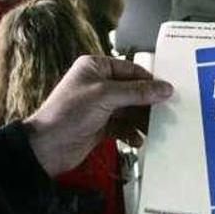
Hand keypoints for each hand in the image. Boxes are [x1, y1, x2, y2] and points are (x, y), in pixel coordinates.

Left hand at [24, 56, 173, 176]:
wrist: (48, 146)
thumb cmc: (66, 114)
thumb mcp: (105, 97)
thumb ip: (137, 92)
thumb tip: (163, 88)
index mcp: (95, 67)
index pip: (130, 70)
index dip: (149, 81)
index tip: (166, 92)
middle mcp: (97, 85)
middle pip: (133, 91)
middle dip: (147, 104)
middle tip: (164, 113)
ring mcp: (99, 106)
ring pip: (130, 110)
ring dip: (141, 121)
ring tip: (153, 129)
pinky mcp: (100, 125)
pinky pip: (123, 126)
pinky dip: (131, 133)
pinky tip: (136, 140)